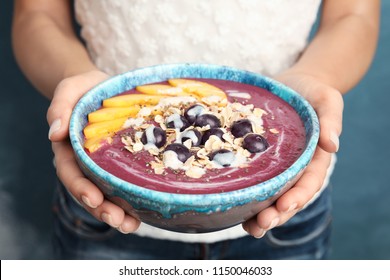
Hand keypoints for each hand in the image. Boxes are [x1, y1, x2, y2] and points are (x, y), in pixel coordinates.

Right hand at [47, 70, 140, 233]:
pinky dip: (130, 201)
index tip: (94, 199)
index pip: (70, 172)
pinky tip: (143, 212)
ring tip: (131, 225)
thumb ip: (60, 107)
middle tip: (117, 220)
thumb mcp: (71, 89)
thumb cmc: (85, 88)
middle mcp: (84, 162)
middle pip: (88, 191)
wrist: (102, 88)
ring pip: (105, 195)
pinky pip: (122, 186)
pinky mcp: (119, 165)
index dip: (80, 187)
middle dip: (101, 209)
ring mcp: (101, 166)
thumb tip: (54, 132)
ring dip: (116, 213)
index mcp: (69, 147)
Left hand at [242, 71, 342, 237]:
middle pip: (289, 197)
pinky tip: (234, 207)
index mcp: (314, 158)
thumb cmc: (312, 92)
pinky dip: (247, 197)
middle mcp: (296, 168)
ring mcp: (277, 167)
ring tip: (248, 227)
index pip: (308, 182)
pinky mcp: (260, 161)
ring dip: (260, 214)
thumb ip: (332, 119)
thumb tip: (334, 145)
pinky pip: (255, 182)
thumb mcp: (327, 99)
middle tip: (260, 225)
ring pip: (271, 196)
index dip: (298, 196)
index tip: (284, 206)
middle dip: (276, 214)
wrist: (292, 86)